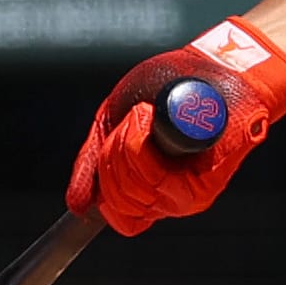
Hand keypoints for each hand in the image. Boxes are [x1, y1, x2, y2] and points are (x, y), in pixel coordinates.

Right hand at [66, 18, 285, 234]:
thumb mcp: (113, 125)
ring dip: (124, 145)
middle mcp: (172, 198)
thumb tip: (77, 206)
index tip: (107, 151)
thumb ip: (93, 166)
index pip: (121, 218)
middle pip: (120, 202)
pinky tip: (146, 119)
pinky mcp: (207, 181)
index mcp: (152, 190)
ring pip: (134, 191)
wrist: (208, 67)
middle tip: (130, 121)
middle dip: (111, 156)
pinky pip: (153, 178)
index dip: (105, 192)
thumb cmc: (166, 91)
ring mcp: (189, 192)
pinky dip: (138, 145)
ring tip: (143, 115)